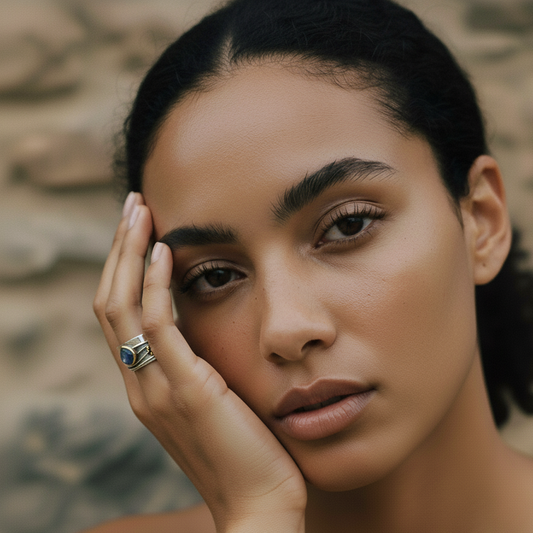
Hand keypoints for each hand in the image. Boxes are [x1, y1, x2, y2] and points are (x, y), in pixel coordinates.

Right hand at [93, 193, 306, 531]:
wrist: (258, 504)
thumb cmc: (244, 449)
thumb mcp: (211, 398)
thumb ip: (195, 365)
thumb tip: (202, 322)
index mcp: (145, 384)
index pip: (118, 314)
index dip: (122, 268)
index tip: (138, 228)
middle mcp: (139, 383)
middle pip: (110, 302)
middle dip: (118, 249)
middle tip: (131, 204)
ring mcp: (156, 388)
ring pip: (123, 308)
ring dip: (129, 254)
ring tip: (139, 211)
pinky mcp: (186, 391)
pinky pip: (158, 328)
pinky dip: (155, 286)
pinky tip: (165, 251)